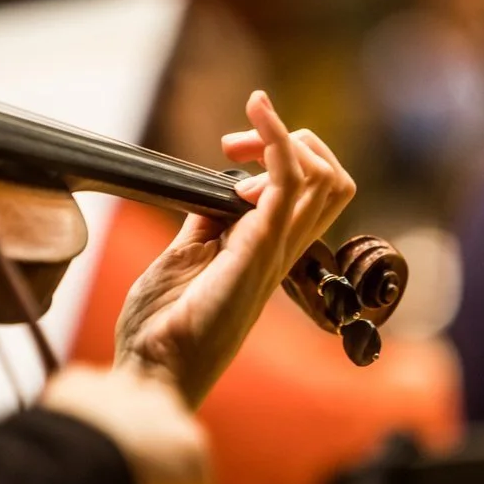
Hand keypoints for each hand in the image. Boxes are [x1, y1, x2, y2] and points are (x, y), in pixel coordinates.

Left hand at [114, 90, 355, 407]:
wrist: (151, 370)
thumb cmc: (162, 328)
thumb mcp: (186, 257)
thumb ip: (207, 223)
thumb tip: (211, 191)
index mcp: (268, 253)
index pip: (314, 194)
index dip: (284, 156)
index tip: (232, 149)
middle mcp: (281, 251)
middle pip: (333, 181)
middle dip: (292, 141)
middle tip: (236, 143)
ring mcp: (275, 251)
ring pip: (324, 178)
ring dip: (285, 139)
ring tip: (242, 136)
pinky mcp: (257, 251)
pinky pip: (288, 184)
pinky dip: (278, 139)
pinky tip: (259, 113)